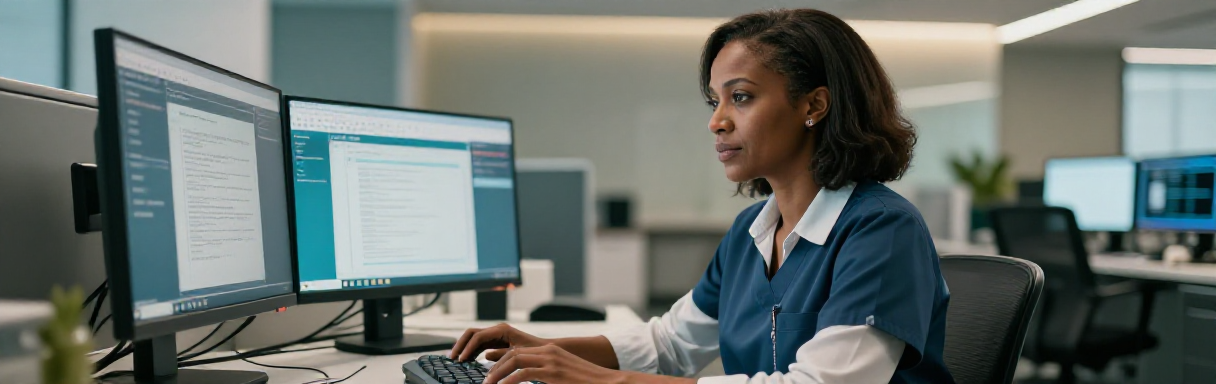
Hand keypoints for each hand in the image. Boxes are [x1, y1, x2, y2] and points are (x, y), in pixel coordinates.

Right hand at [450, 323, 548, 361]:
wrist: (546, 350)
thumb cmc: (535, 351)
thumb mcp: (517, 354)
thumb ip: (501, 356)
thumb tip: (485, 358)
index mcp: (502, 330)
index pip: (478, 336)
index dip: (467, 348)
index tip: (461, 360)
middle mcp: (497, 330)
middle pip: (471, 334)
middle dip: (460, 345)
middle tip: (452, 358)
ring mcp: (496, 335)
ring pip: (474, 338)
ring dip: (464, 348)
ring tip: (456, 360)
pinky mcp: (497, 341)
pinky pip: (479, 344)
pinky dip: (472, 351)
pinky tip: (467, 361)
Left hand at [484, 344, 626, 383]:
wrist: (609, 383)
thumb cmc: (587, 383)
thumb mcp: (563, 375)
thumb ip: (546, 375)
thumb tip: (532, 380)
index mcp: (551, 351)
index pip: (519, 351)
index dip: (502, 362)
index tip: (493, 375)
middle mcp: (549, 352)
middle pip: (513, 354)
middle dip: (496, 367)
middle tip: (486, 381)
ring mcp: (551, 361)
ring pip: (514, 361)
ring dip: (497, 374)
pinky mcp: (553, 372)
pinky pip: (523, 374)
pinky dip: (508, 381)